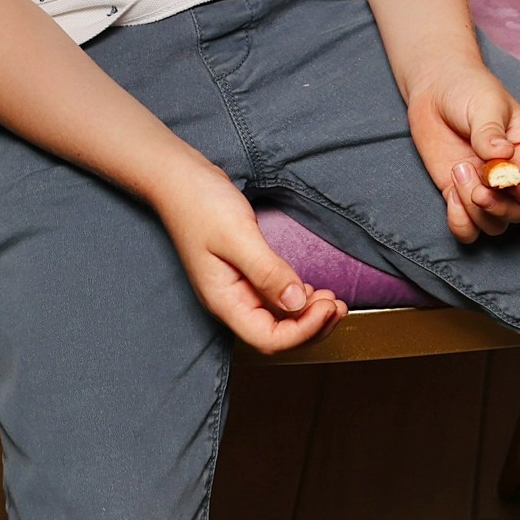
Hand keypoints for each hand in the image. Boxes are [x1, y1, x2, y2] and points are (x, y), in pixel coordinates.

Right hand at [155, 162, 345, 353]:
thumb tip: (297, 303)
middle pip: (276, 335)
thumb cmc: (201, 205)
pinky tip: (312, 289)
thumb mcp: (237, 236)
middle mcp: (231, 301)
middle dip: (311, 327)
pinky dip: (297, 299)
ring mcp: (238, 288)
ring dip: (308, 315)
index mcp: (224, 301)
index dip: (302, 332)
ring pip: (278, 318)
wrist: (180, 180)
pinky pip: (274, 298)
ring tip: (332, 299)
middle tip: (339, 305)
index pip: (267, 338)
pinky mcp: (245, 274)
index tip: (328, 308)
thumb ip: (267, 271)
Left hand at [405, 59, 519, 241]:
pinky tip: (451, 195)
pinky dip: (460, 223)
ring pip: (495, 226)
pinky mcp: (461, 197)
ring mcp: (488, 191)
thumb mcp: (486, 103)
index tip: (510, 183)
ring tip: (459, 171)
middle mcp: (515, 177)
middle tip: (477, 185)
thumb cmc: (470, 90)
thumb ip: (492, 131)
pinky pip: (468, 230)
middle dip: (499, 206)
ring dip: (475, 210)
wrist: (435, 90)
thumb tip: (501, 154)